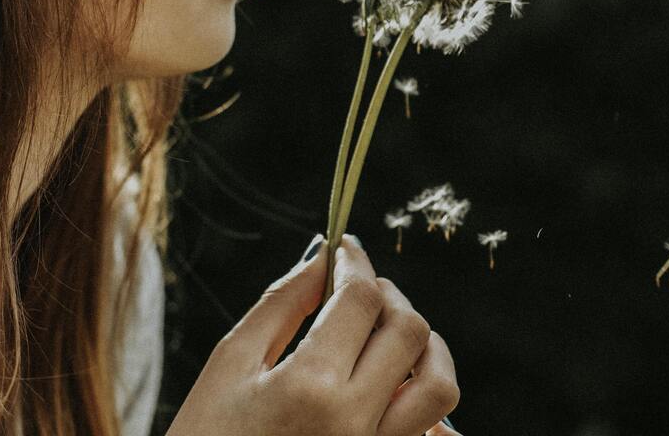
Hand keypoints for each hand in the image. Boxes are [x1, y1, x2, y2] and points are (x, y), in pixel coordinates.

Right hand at [167, 234, 459, 435]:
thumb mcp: (230, 365)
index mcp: (310, 387)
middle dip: (389, 298)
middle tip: (361, 292)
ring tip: (390, 338)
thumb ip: (281, 303)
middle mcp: (354, 421)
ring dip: (424, 349)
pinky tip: (394, 387)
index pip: (362, 299)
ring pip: (439, 385)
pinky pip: (431, 435)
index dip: (356, 263)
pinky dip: (426, 403)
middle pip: (410, 331)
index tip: (346, 251)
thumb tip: (324, 256)